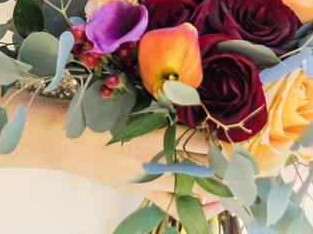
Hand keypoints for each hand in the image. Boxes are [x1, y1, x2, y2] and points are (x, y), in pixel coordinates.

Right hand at [53, 123, 223, 218]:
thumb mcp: (130, 106)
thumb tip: (190, 107)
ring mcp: (146, 179)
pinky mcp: (140, 190)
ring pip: (190, 186)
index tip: (233, 140)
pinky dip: (195, 207)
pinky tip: (214, 206)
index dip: (216, 142)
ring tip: (237, 181)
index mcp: (150, 135)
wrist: (67, 142)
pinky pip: (172, 205)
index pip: (194, 141)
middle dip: (223, 164)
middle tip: (245, 162)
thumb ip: (160, 111)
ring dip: (215, 184)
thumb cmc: (97, 115)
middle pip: (197, 165)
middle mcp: (152, 161)